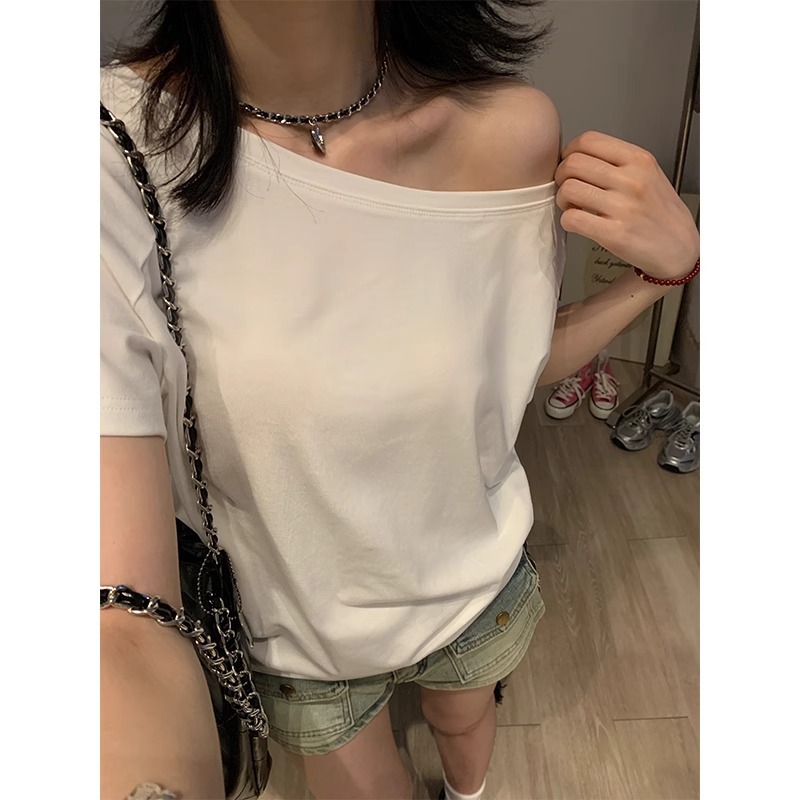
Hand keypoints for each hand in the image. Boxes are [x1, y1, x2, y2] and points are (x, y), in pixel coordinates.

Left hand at [554, 131, 699, 280]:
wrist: (679, 247)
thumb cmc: (659, 211)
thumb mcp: (648, 173)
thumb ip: (616, 161)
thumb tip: (576, 156)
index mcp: (639, 159)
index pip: (588, 140)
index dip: (569, 152)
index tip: (570, 164)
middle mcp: (632, 179)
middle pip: (573, 163)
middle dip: (561, 176)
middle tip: (568, 188)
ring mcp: (623, 207)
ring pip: (568, 189)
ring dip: (562, 199)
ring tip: (572, 206)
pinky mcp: (614, 234)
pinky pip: (572, 218)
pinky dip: (567, 221)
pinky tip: (578, 222)